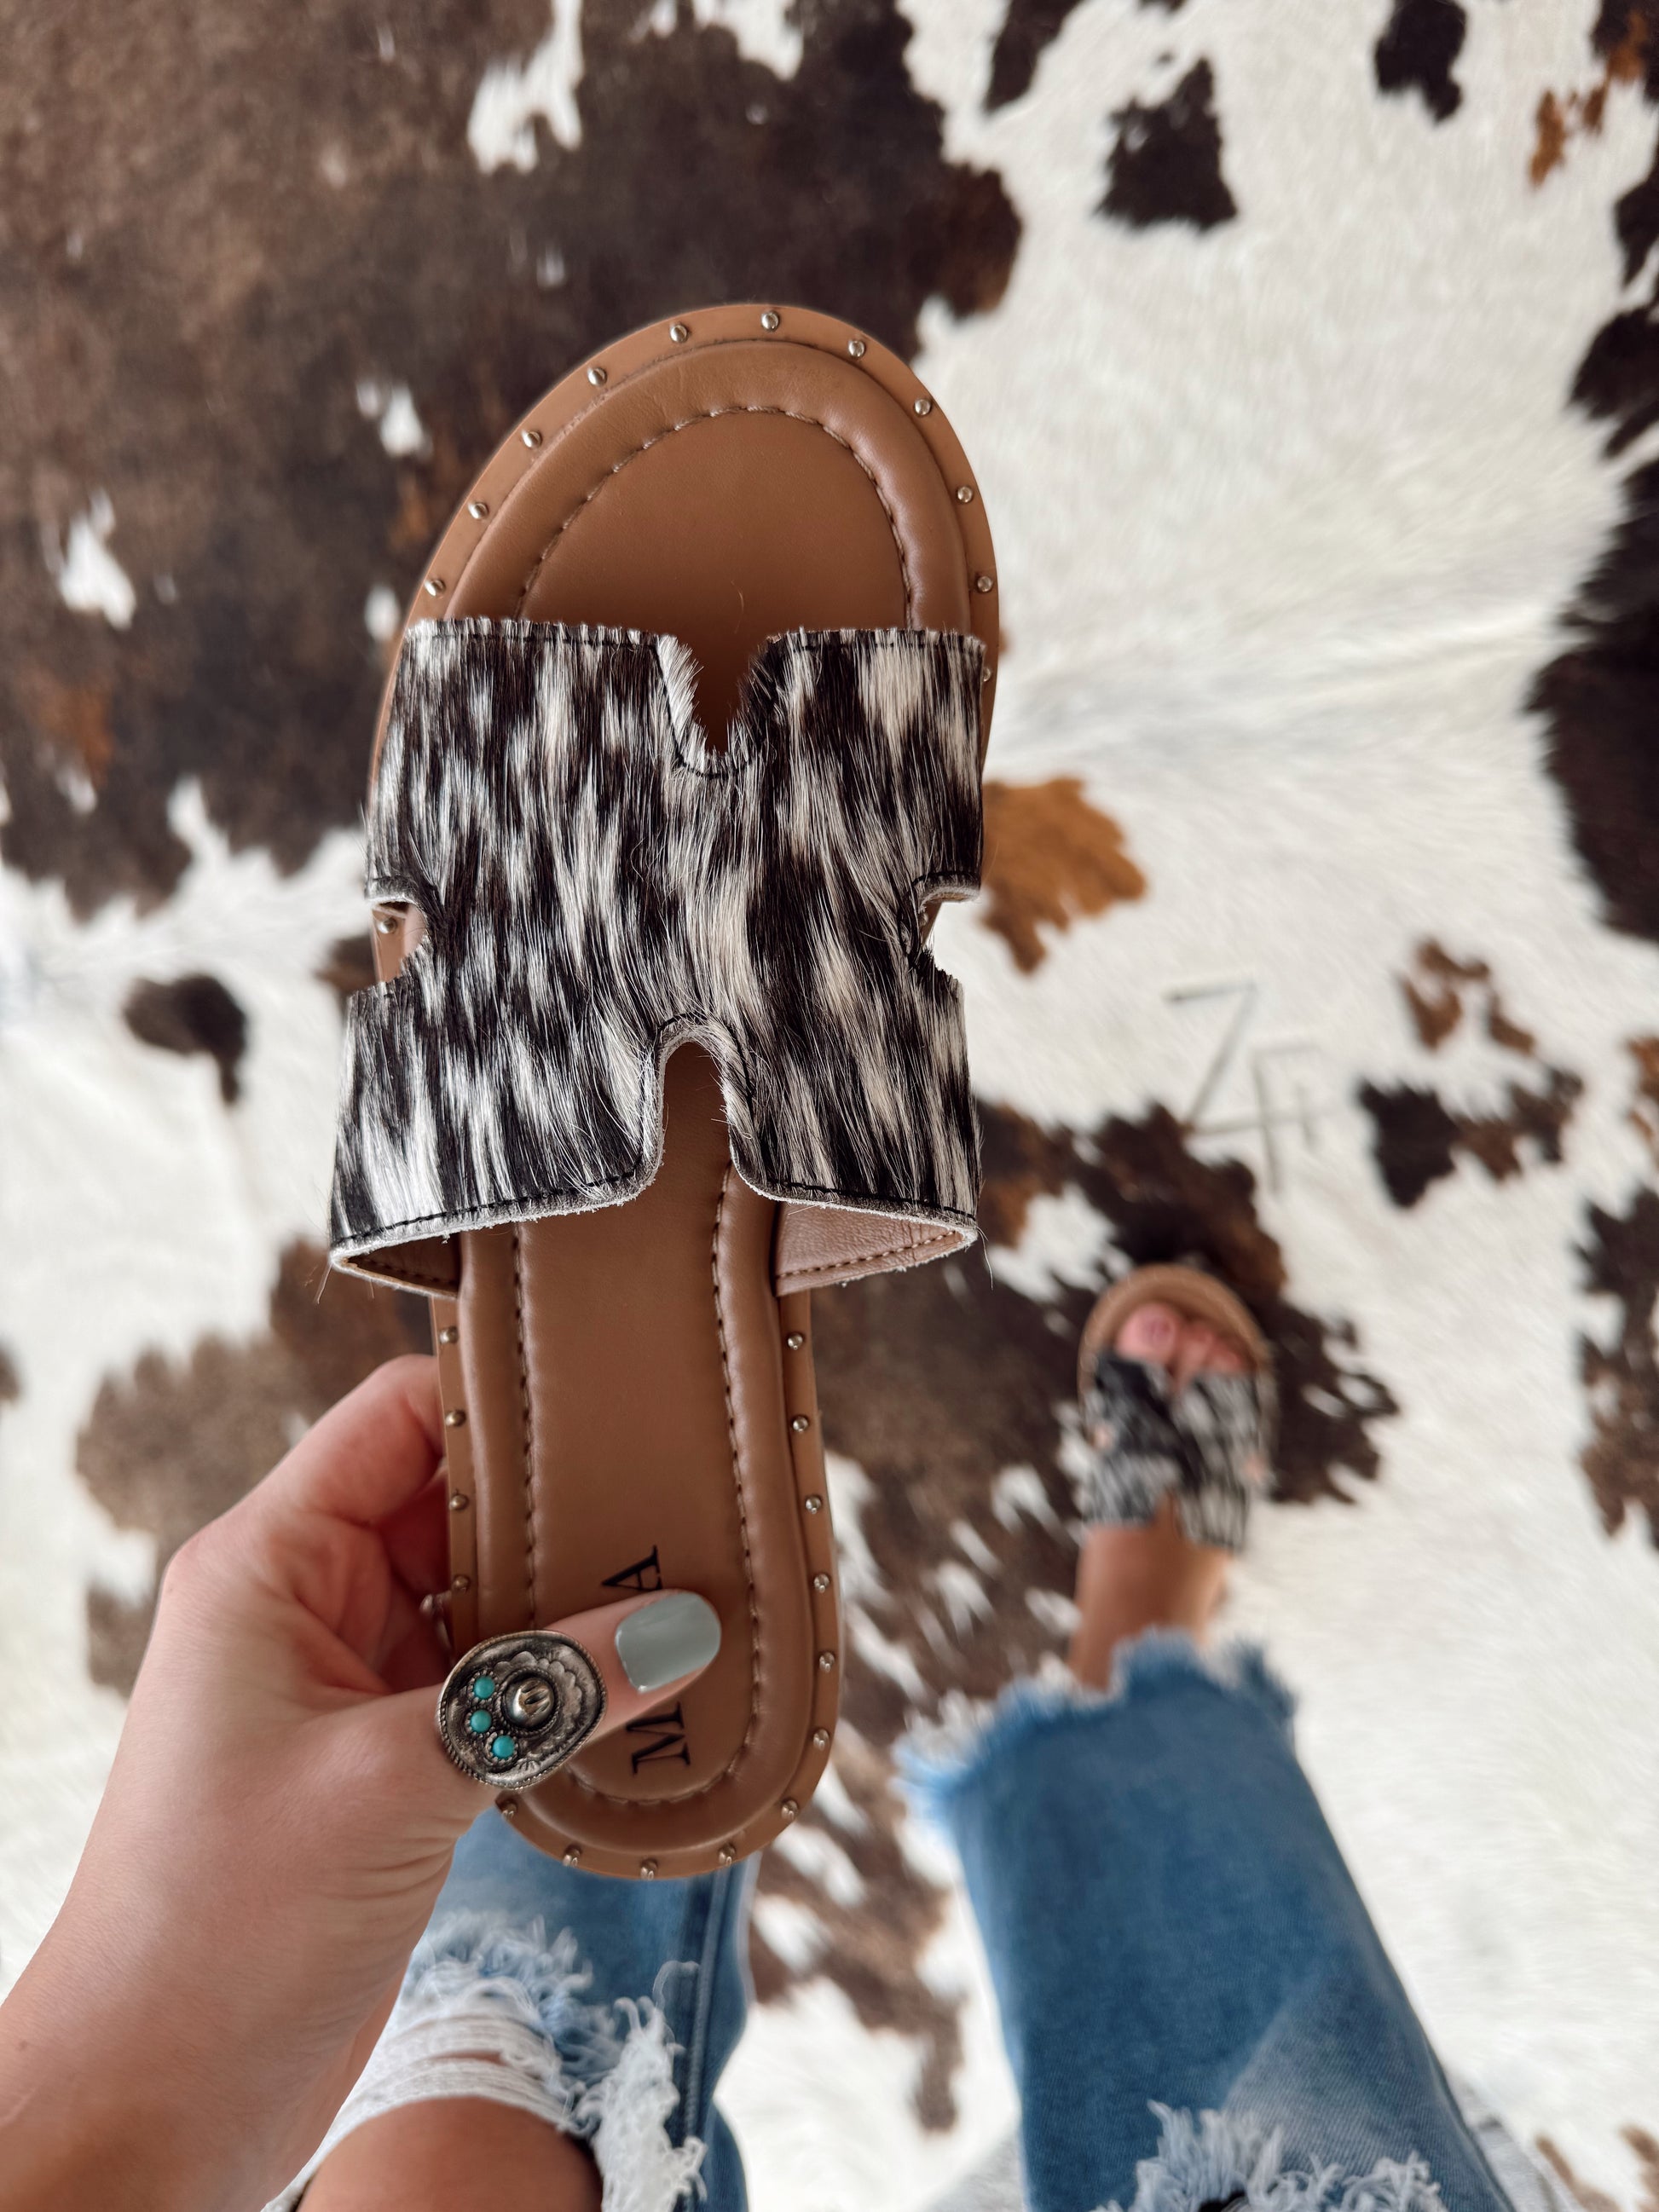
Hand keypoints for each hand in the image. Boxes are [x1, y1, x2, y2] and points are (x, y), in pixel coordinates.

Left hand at [0, 1356, 718, 2211]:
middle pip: (455, 1500)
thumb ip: (546, 1693)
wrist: (157, 2094)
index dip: (505, 1394)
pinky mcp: (384, 1758)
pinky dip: (559, 1677)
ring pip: (481, 1595)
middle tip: (690, 1496)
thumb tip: (686, 1628)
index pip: (399, 1419)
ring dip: (572, 1596)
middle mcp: (306, 1602)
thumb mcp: (396, 1782)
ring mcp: (347, 1682)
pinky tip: (645, 1681)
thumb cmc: (222, 1923)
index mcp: (269, 1562)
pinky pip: (488, 1682)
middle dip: (564, 1503)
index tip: (621, 1390)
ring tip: (689, 1582)